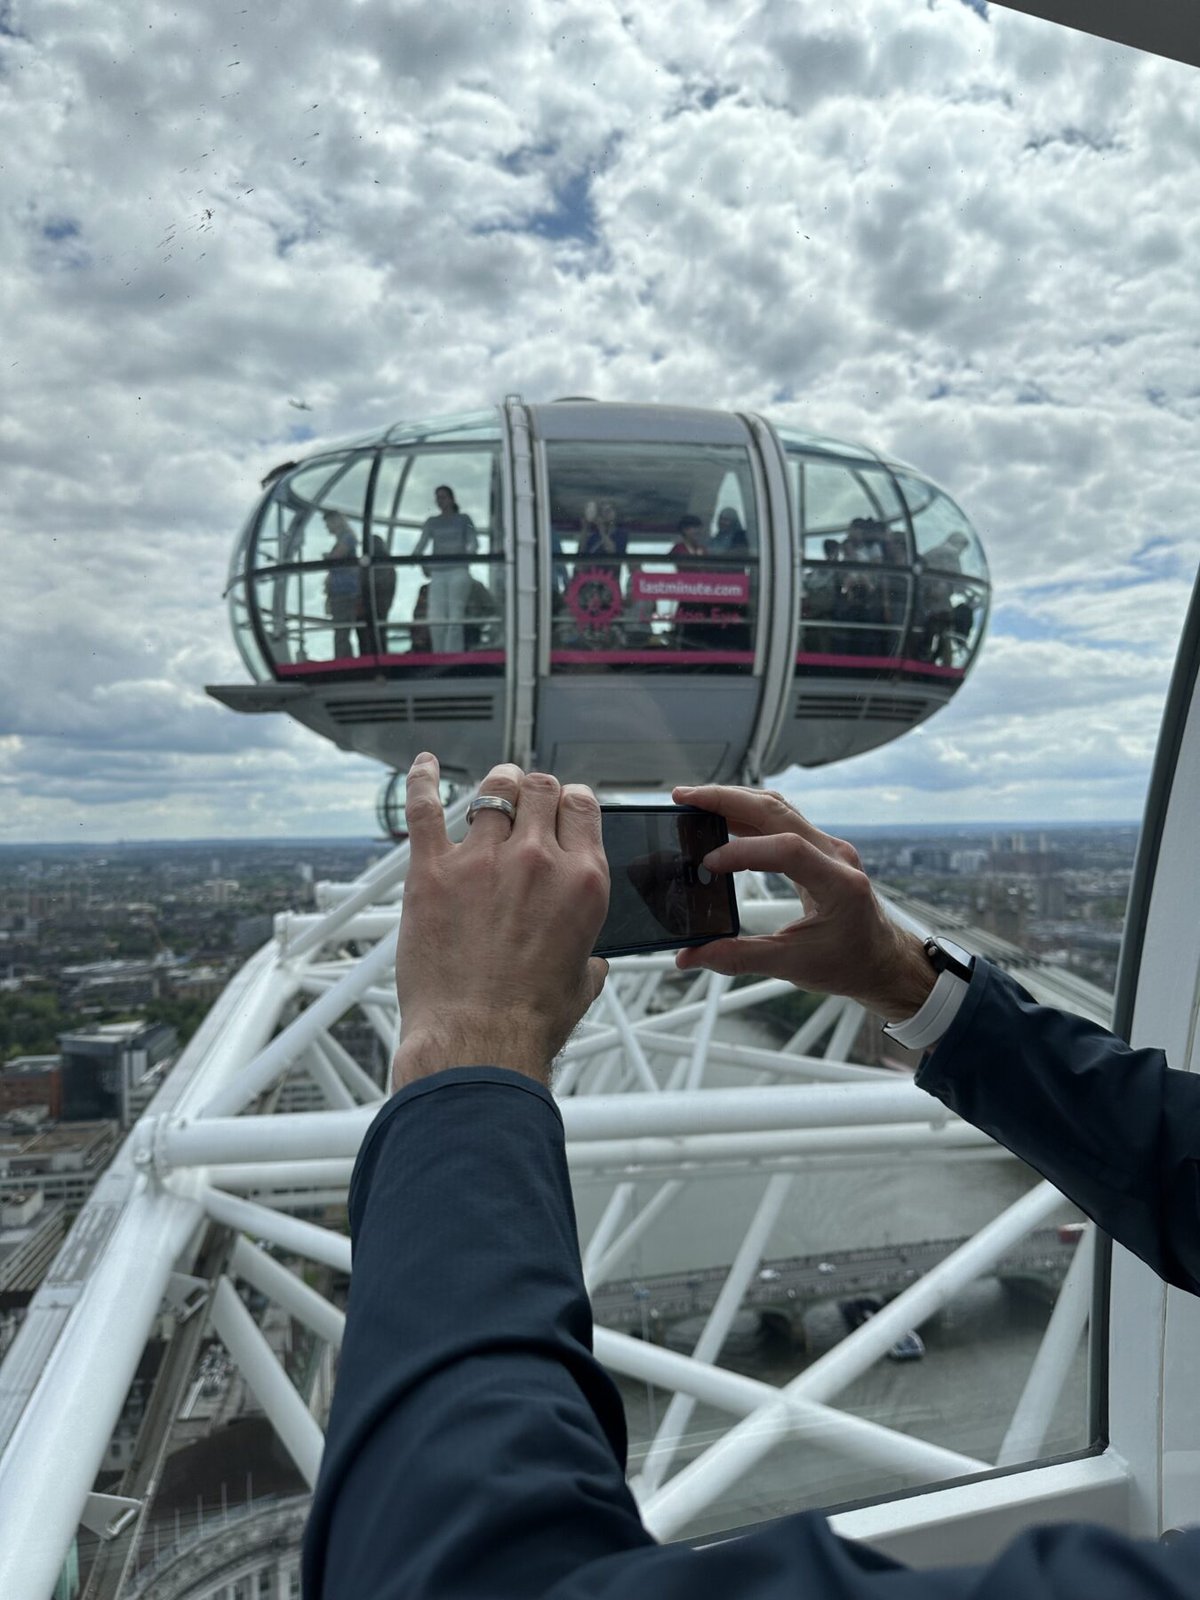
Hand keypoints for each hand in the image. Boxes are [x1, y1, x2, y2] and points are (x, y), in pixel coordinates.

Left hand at [392, 755, 609, 1089]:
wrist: (478, 1041)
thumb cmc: (529, 1021)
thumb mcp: (583, 983)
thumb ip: (589, 956)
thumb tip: (589, 959)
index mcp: (582, 881)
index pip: (583, 807)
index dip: (572, 801)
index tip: (564, 806)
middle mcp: (536, 859)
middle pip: (540, 789)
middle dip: (536, 790)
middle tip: (528, 799)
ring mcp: (483, 860)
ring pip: (493, 791)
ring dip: (495, 786)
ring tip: (492, 789)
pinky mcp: (433, 871)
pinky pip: (424, 807)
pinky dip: (422, 780)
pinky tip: (423, 766)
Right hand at [670, 784, 934, 1022]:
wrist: (884, 961)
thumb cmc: (850, 964)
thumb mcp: (793, 966)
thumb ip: (739, 959)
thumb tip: (690, 956)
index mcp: (839, 883)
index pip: (787, 849)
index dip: (743, 851)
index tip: (707, 864)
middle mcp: (836, 855)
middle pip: (778, 810)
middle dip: (727, 800)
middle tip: (685, 798)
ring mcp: (828, 848)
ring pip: (778, 808)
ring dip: (735, 800)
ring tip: (695, 802)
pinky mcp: (819, 850)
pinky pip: (781, 820)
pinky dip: (746, 814)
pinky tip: (720, 819)